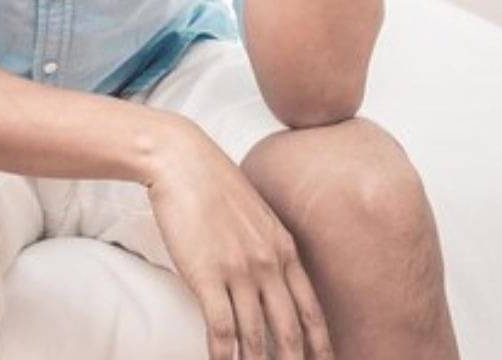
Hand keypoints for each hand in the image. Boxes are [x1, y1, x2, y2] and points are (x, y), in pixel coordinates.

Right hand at [148, 114, 333, 358]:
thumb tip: (268, 274)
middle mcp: (269, 265)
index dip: (320, 345)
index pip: (311, 310)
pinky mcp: (207, 275)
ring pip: (257, 337)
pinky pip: (222, 329)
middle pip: (290, 331)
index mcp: (284, 249)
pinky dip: (223, 355)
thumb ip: (267, 246)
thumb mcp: (255, 215)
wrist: (181, 161)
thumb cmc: (212, 184)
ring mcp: (239, 271)